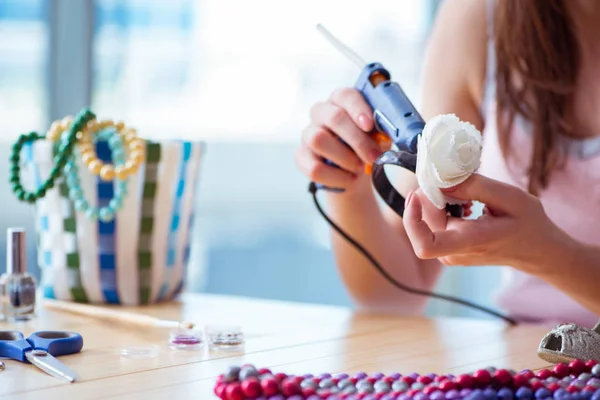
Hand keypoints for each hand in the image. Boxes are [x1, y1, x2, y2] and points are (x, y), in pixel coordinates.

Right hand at [295, 87, 388, 190]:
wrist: (353, 173)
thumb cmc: (366, 147)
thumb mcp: (378, 138)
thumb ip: (381, 133)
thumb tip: (383, 136)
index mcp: (341, 101)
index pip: (346, 96)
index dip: (358, 109)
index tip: (370, 125)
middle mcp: (321, 113)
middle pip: (334, 118)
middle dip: (357, 140)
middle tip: (373, 157)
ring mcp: (308, 134)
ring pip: (319, 140)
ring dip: (345, 158)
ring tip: (359, 168)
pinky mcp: (301, 156)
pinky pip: (314, 168)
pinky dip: (336, 177)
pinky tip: (348, 179)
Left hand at [403, 173, 566, 272]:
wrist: (537, 250)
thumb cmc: (528, 224)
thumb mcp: (511, 197)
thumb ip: (476, 187)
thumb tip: (442, 180)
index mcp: (470, 242)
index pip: (425, 245)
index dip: (412, 219)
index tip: (418, 193)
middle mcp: (454, 253)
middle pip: (425, 220)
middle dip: (432, 195)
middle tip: (454, 179)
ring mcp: (450, 253)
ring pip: (428, 220)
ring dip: (439, 200)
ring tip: (467, 194)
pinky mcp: (448, 249)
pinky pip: (434, 223)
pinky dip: (444, 207)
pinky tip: (465, 203)